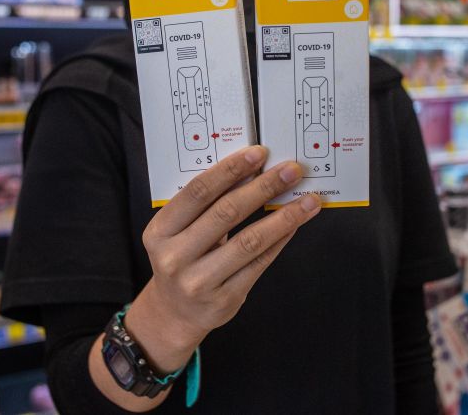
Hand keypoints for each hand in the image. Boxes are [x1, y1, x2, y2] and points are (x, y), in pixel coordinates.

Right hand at [128, 146, 320, 368]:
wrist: (175, 312)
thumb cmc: (182, 258)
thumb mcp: (178, 231)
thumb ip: (206, 205)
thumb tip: (253, 170)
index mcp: (160, 231)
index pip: (198, 192)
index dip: (229, 170)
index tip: (258, 154)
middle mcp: (175, 256)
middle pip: (226, 213)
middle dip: (263, 187)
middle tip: (291, 171)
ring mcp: (199, 281)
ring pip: (249, 241)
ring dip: (283, 217)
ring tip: (307, 201)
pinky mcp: (224, 299)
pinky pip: (259, 264)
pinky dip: (280, 241)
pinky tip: (294, 225)